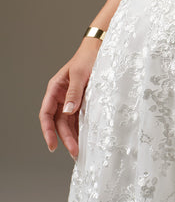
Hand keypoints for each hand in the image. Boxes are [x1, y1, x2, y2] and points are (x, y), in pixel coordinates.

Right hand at [39, 39, 100, 158]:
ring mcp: (71, 99)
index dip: (47, 130)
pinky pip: (79, 118)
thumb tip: (67, 111)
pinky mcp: (82, 101)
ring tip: (80, 150)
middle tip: (74, 151)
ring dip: (73, 136)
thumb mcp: (80, 73)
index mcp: (55, 89)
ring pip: (69, 122)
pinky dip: (81, 128)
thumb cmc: (87, 57)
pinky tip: (86, 138)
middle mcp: (61, 96)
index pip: (46, 114)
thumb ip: (74, 92)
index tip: (52, 145)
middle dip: (65, 138)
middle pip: (59, 122)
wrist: (100, 49)